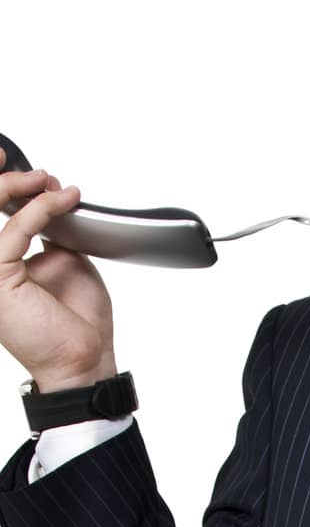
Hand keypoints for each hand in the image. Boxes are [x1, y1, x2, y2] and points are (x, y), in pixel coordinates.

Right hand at [0, 146, 116, 388]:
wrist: (84, 356)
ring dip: (16, 188)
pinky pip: (13, 232)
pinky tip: (58, 203)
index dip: (3, 186)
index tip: (28, 170)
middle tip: (33, 169)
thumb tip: (49, 198)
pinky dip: (38, 211)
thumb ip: (51, 231)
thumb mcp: (66, 260)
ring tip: (46, 181)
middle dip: (2, 180)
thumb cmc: (77, 321)